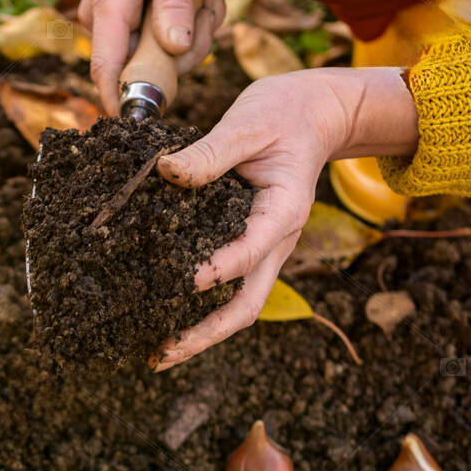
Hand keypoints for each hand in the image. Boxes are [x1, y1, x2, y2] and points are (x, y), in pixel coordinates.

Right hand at [78, 0, 220, 110]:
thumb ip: (174, 3)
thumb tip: (175, 50)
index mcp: (111, 5)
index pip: (106, 69)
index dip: (122, 101)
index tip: (144, 123)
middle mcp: (106, 19)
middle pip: (148, 65)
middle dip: (191, 43)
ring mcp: (117, 20)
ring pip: (163, 52)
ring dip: (198, 25)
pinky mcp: (130, 18)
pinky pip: (164, 36)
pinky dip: (192, 18)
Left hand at [151, 67, 419, 369]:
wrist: (312, 115)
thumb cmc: (282, 114)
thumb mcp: (247, 123)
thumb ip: (209, 152)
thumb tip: (166, 171)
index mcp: (283, 212)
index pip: (248, 252)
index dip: (214, 270)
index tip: (180, 281)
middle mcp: (276, 242)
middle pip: (246, 305)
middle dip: (205, 335)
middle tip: (162, 356)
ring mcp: (264, 250)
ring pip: (238, 306)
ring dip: (201, 333)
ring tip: (158, 352)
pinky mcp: (249, 247)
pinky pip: (227, 287)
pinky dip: (199, 308)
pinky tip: (163, 313)